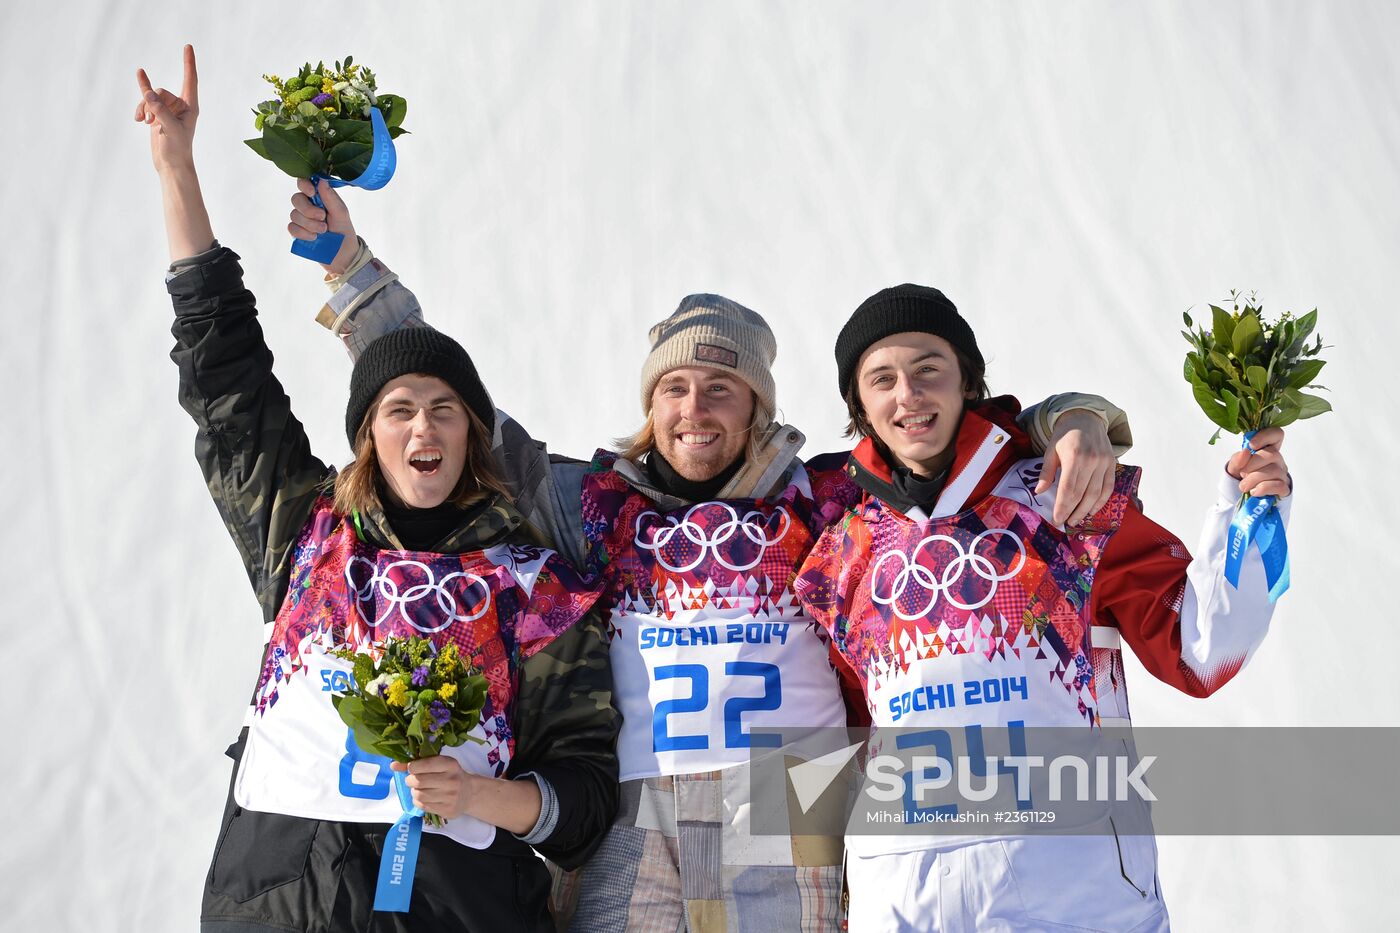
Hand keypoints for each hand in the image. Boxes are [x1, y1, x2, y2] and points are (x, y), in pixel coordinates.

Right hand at [135, 45, 198, 174]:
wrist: (171, 165)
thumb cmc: (177, 149)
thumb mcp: (170, 129)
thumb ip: (160, 110)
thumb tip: (148, 94)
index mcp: (190, 107)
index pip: (190, 79)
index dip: (188, 63)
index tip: (188, 46)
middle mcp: (180, 106)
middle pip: (161, 91)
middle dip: (151, 102)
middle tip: (151, 120)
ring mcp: (168, 111)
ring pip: (151, 98)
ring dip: (144, 108)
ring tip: (143, 122)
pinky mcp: (157, 116)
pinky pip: (145, 104)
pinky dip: (141, 110)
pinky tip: (139, 120)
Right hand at [290, 178, 358, 274]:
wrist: (343, 254)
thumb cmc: (344, 230)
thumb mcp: (341, 213)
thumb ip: (330, 197)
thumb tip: (321, 180)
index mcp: (319, 197)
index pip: (304, 183)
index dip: (304, 185)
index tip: (311, 193)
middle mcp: (308, 205)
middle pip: (296, 199)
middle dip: (308, 209)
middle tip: (322, 217)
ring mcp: (301, 219)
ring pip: (294, 214)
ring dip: (309, 224)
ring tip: (323, 231)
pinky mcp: (298, 232)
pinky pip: (292, 228)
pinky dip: (303, 233)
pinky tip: (314, 238)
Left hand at [394, 757, 471, 819]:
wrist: (469, 793)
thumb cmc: (450, 775)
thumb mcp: (438, 764)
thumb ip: (416, 763)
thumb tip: (393, 765)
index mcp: (450, 765)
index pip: (423, 765)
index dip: (412, 767)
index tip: (412, 768)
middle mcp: (452, 780)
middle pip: (418, 781)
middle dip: (410, 780)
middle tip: (413, 780)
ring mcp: (450, 797)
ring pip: (418, 795)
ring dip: (414, 792)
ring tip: (419, 789)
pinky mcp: (447, 810)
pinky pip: (422, 806)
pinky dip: (418, 801)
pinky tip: (424, 797)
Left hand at [1037, 409, 1116, 526]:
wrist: (1085, 418)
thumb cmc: (1064, 435)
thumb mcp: (1050, 450)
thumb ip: (1046, 471)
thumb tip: (1039, 491)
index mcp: (1073, 456)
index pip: (1068, 488)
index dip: (1062, 506)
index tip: (1056, 519)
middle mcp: (1091, 460)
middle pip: (1082, 493)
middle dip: (1073, 511)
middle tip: (1065, 523)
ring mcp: (1104, 462)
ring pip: (1096, 493)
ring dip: (1086, 510)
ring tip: (1077, 520)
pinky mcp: (1112, 464)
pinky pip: (1108, 487)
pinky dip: (1101, 501)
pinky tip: (1092, 511)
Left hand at [1226, 427, 1290, 498]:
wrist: (1246, 496)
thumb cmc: (1244, 476)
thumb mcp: (1235, 467)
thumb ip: (1237, 459)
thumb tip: (1245, 452)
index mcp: (1266, 449)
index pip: (1276, 433)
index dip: (1265, 436)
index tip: (1252, 445)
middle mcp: (1277, 459)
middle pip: (1272, 454)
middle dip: (1252, 465)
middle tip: (1242, 474)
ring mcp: (1282, 473)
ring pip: (1274, 470)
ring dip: (1254, 479)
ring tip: (1243, 486)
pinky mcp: (1284, 488)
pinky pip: (1278, 485)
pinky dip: (1263, 488)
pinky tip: (1254, 492)